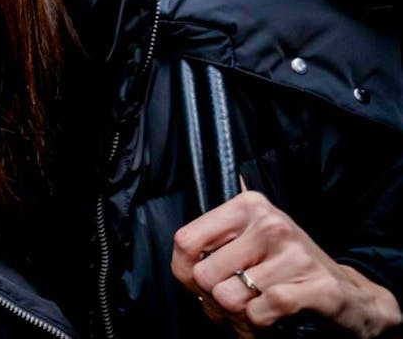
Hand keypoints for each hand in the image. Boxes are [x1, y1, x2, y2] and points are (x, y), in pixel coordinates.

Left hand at [172, 191, 401, 337]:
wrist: (347, 293)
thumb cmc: (284, 267)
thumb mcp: (244, 244)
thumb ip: (208, 249)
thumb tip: (183, 271)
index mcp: (247, 207)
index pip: (186, 241)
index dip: (185, 271)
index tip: (201, 281)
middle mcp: (271, 223)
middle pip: (204, 275)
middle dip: (213, 299)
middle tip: (234, 300)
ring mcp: (296, 254)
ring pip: (229, 298)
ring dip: (237, 315)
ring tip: (253, 308)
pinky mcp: (317, 286)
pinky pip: (259, 312)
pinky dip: (259, 324)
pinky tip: (272, 316)